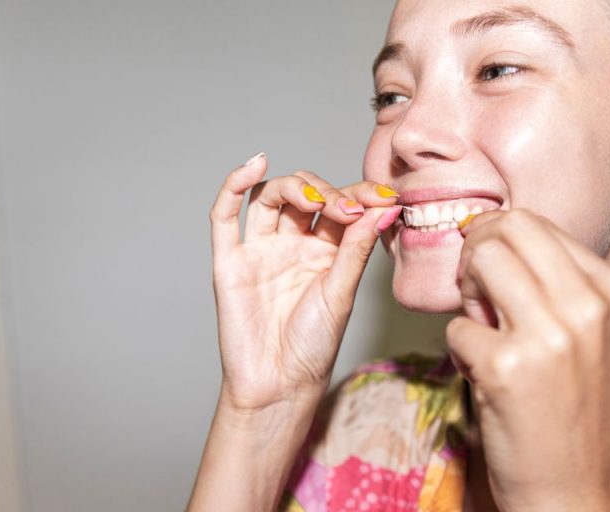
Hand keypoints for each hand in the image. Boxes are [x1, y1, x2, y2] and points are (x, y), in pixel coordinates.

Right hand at [210, 153, 400, 413]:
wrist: (279, 385)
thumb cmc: (314, 346)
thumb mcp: (342, 293)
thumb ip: (356, 248)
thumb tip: (383, 208)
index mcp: (327, 250)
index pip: (341, 205)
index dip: (360, 196)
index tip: (384, 198)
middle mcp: (293, 244)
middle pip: (306, 194)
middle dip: (329, 193)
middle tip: (349, 208)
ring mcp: (260, 250)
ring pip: (271, 197)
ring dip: (294, 186)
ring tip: (315, 199)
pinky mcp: (230, 261)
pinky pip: (225, 216)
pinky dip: (234, 185)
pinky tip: (255, 165)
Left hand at [447, 209, 609, 510]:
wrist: (576, 491)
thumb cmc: (575, 411)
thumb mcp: (591, 334)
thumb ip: (556, 283)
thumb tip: (492, 234)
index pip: (534, 222)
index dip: (498, 242)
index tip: (494, 276)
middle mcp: (587, 305)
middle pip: (504, 229)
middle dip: (476, 254)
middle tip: (479, 297)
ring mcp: (548, 336)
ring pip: (479, 262)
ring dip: (467, 294)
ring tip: (486, 333)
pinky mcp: (505, 368)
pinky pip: (457, 328)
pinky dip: (461, 351)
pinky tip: (487, 377)